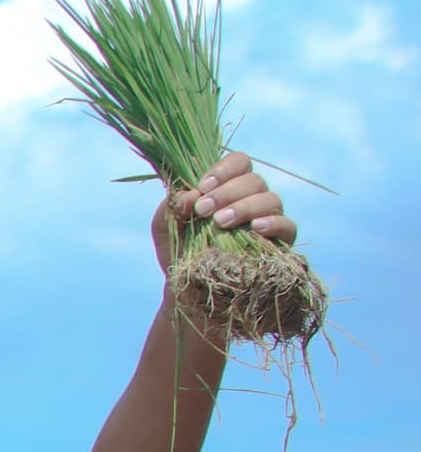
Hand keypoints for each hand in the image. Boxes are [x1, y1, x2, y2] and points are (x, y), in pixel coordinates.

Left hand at [153, 150, 295, 275]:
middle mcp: (252, 198)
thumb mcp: (164, 229)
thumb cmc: (178, 251)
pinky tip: (255, 228)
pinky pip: (288, 225)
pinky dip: (273, 223)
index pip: (239, 162)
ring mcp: (268, 219)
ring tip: (221, 222)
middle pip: (254, 180)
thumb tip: (189, 194)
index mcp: (228, 188)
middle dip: (227, 192)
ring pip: (271, 198)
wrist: (188, 289)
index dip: (224, 169)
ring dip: (245, 206)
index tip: (202, 187)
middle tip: (204, 211)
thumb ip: (170, 208)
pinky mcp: (280, 241)